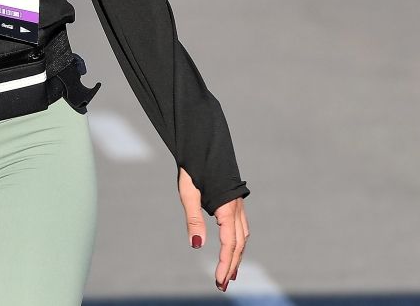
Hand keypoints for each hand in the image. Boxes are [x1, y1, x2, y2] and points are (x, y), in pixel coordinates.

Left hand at [178, 167, 248, 291]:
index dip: (225, 264)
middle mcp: (236, 209)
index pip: (229, 244)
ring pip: (242, 237)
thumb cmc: (192, 168)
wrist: (203, 144)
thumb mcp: (188, 193)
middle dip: (231, 265)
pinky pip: (241, 227)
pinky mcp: (235, 202)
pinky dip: (237, 242)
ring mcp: (238, 206)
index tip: (219, 281)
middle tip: (223, 284)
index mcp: (226, 208)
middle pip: (238, 244)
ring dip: (236, 256)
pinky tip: (233, 248)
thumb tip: (197, 246)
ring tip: (229, 273)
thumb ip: (194, 220)